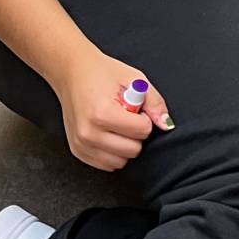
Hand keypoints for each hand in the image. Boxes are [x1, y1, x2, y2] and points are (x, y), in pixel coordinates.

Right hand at [50, 48, 173, 171]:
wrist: (73, 74)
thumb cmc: (102, 74)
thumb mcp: (135, 80)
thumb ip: (154, 102)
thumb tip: (166, 124)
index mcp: (102, 114)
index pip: (142, 131)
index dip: (145, 118)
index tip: (137, 109)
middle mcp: (88, 133)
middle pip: (132, 150)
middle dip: (137, 134)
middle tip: (128, 118)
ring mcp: (80, 144)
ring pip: (119, 162)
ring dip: (125, 146)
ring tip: (118, 125)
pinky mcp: (76, 151)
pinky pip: (105, 164)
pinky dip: (113, 153)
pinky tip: (109, 134)